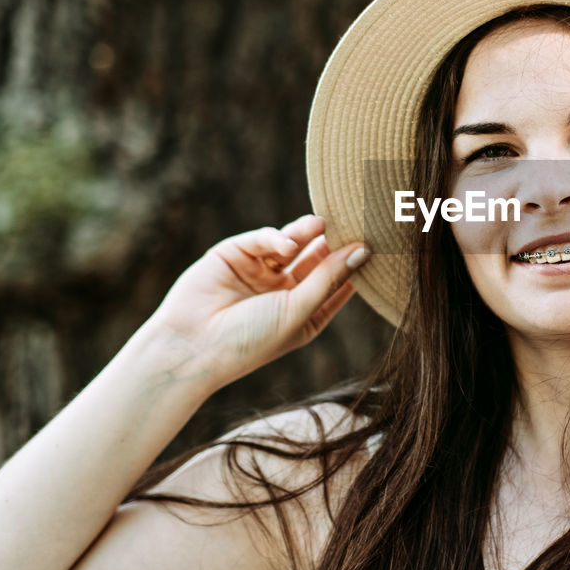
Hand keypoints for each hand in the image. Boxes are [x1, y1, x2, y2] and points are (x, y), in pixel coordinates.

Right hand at [138, 214, 368, 389]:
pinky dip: (277, 238)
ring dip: (307, 233)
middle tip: (354, 221)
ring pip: (292, 244)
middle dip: (334, 242)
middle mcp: (283, 292)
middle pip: (318, 259)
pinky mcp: (234, 255)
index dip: (356, 266)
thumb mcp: (298, 310)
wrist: (190, 347)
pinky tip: (286, 245)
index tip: (379, 245)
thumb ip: (329, 277)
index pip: (338, 284)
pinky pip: (262, 239)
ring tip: (322, 223)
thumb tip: (364, 249)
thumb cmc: (250, 340)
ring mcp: (259, 273)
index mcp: (304, 313)